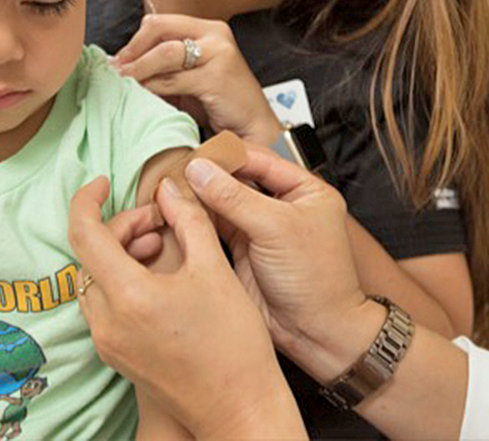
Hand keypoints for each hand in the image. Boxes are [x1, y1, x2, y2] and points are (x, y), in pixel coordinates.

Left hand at [69, 176, 304, 438]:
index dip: (87, 200)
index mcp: (128, 296)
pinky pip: (104, 304)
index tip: (103, 182)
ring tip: (163, 246)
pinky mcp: (116, 355)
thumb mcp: (214, 268)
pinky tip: (158, 277)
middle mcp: (107, 322)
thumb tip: (169, 189)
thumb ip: (187, 219)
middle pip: (90, 255)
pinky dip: (122, 280)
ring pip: (95, 279)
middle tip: (161, 221)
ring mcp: (108, 342)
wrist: (239, 407)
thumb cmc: (234, 344)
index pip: (83, 233)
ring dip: (121, 253)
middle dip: (121, 227)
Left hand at [112, 14, 282, 144]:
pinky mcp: (217, 76)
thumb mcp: (189, 78)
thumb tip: (123, 67)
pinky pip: (173, 79)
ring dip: (138, 70)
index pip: (160, 23)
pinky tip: (142, 95)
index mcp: (208, 29)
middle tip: (116, 70)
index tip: (118, 60)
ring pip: (164, 53)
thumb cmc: (219, 104)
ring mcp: (219, 53)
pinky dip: (152, 87)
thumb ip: (164, 68)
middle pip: (159, 29)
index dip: (135, 41)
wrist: (253, 128)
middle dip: (132, 51)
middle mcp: (215, 34)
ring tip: (123, 83)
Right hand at [183, 145, 368, 373]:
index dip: (227, 157)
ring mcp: (261, 228)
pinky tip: (177, 212)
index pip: (260, 159)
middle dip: (209, 176)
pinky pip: (215, 226)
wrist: (316, 333)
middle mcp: (282, 205)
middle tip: (177, 172)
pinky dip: (197, 219)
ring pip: (223, 202)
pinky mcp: (243, 250)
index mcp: (305, 190)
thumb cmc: (317, 281)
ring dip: (199, 197)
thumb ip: (235, 197)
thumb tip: (200, 170)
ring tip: (172, 190)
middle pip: (238, 179)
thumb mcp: (276, 229)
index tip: (196, 155)